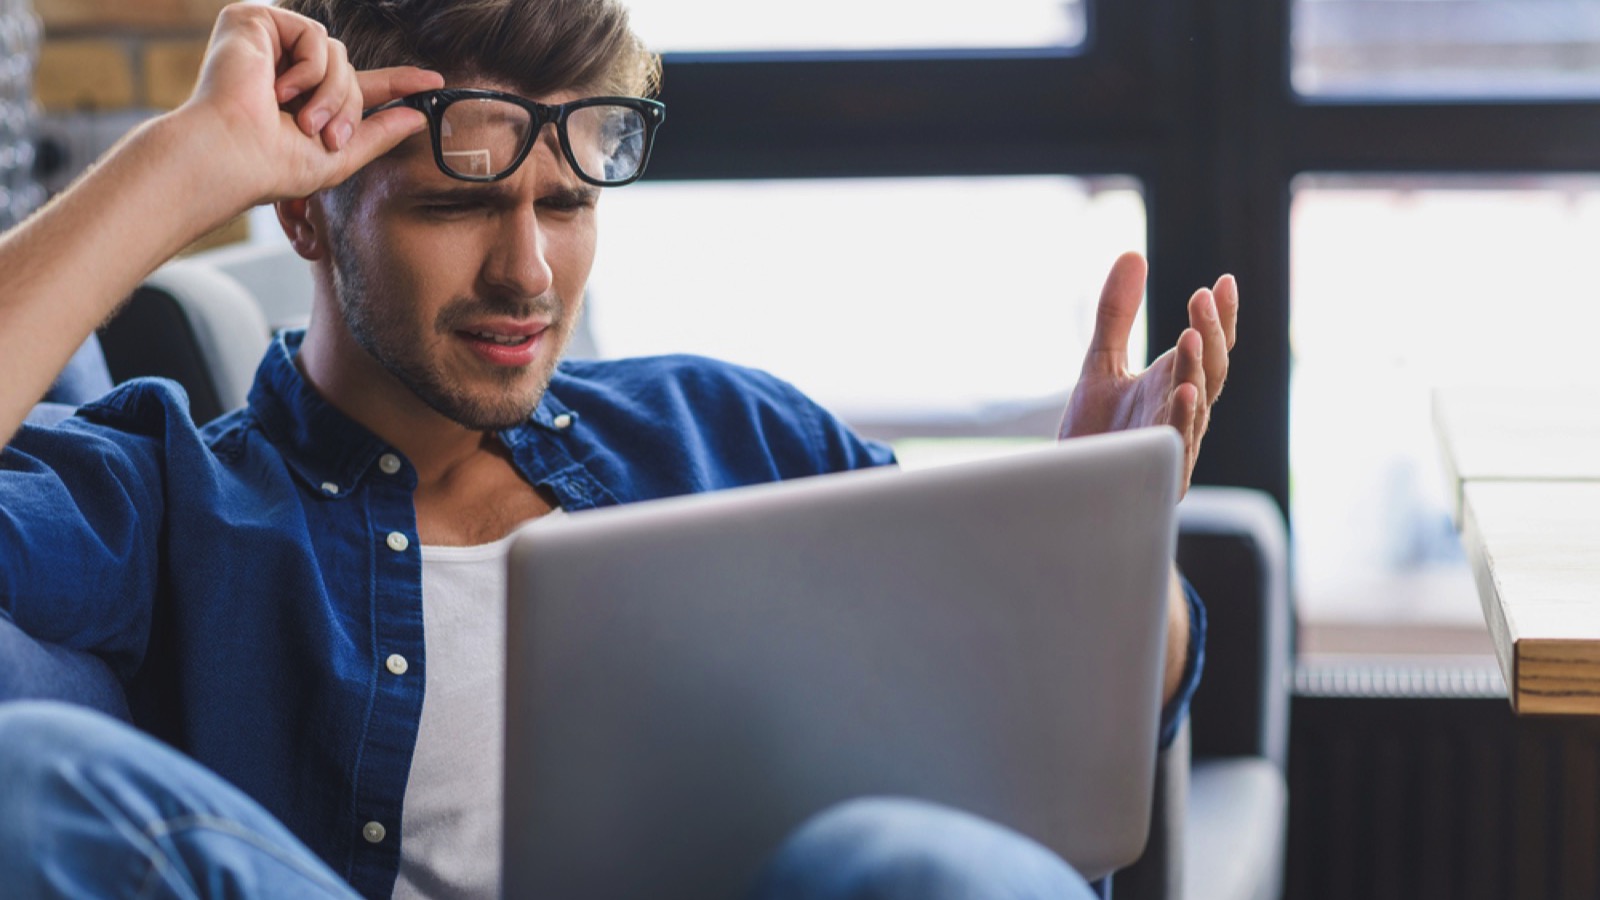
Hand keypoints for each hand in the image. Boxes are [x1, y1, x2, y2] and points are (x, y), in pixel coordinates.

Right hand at [177, 3, 442, 206]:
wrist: (232, 155)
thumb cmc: (271, 165)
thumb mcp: (339, 157)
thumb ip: (378, 134)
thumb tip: (418, 117)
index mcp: (304, 101)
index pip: (359, 85)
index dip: (397, 83)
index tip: (434, 83)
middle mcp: (286, 69)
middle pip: (350, 72)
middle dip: (349, 106)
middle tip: (329, 137)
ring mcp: (270, 44)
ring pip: (338, 54)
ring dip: (331, 93)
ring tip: (302, 120)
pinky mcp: (255, 21)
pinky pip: (315, 36)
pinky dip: (309, 69)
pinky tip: (277, 90)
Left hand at [1057, 251, 1237, 495]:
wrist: (1070, 491)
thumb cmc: (1096, 432)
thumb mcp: (1101, 362)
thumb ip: (1118, 314)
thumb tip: (1132, 254)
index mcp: (1175, 383)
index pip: (1210, 345)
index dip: (1222, 316)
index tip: (1224, 281)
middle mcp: (1182, 410)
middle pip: (1213, 367)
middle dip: (1212, 332)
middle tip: (1203, 296)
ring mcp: (1174, 440)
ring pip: (1198, 402)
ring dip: (1198, 368)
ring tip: (1192, 335)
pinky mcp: (1158, 470)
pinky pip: (1176, 442)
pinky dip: (1183, 418)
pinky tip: (1184, 392)